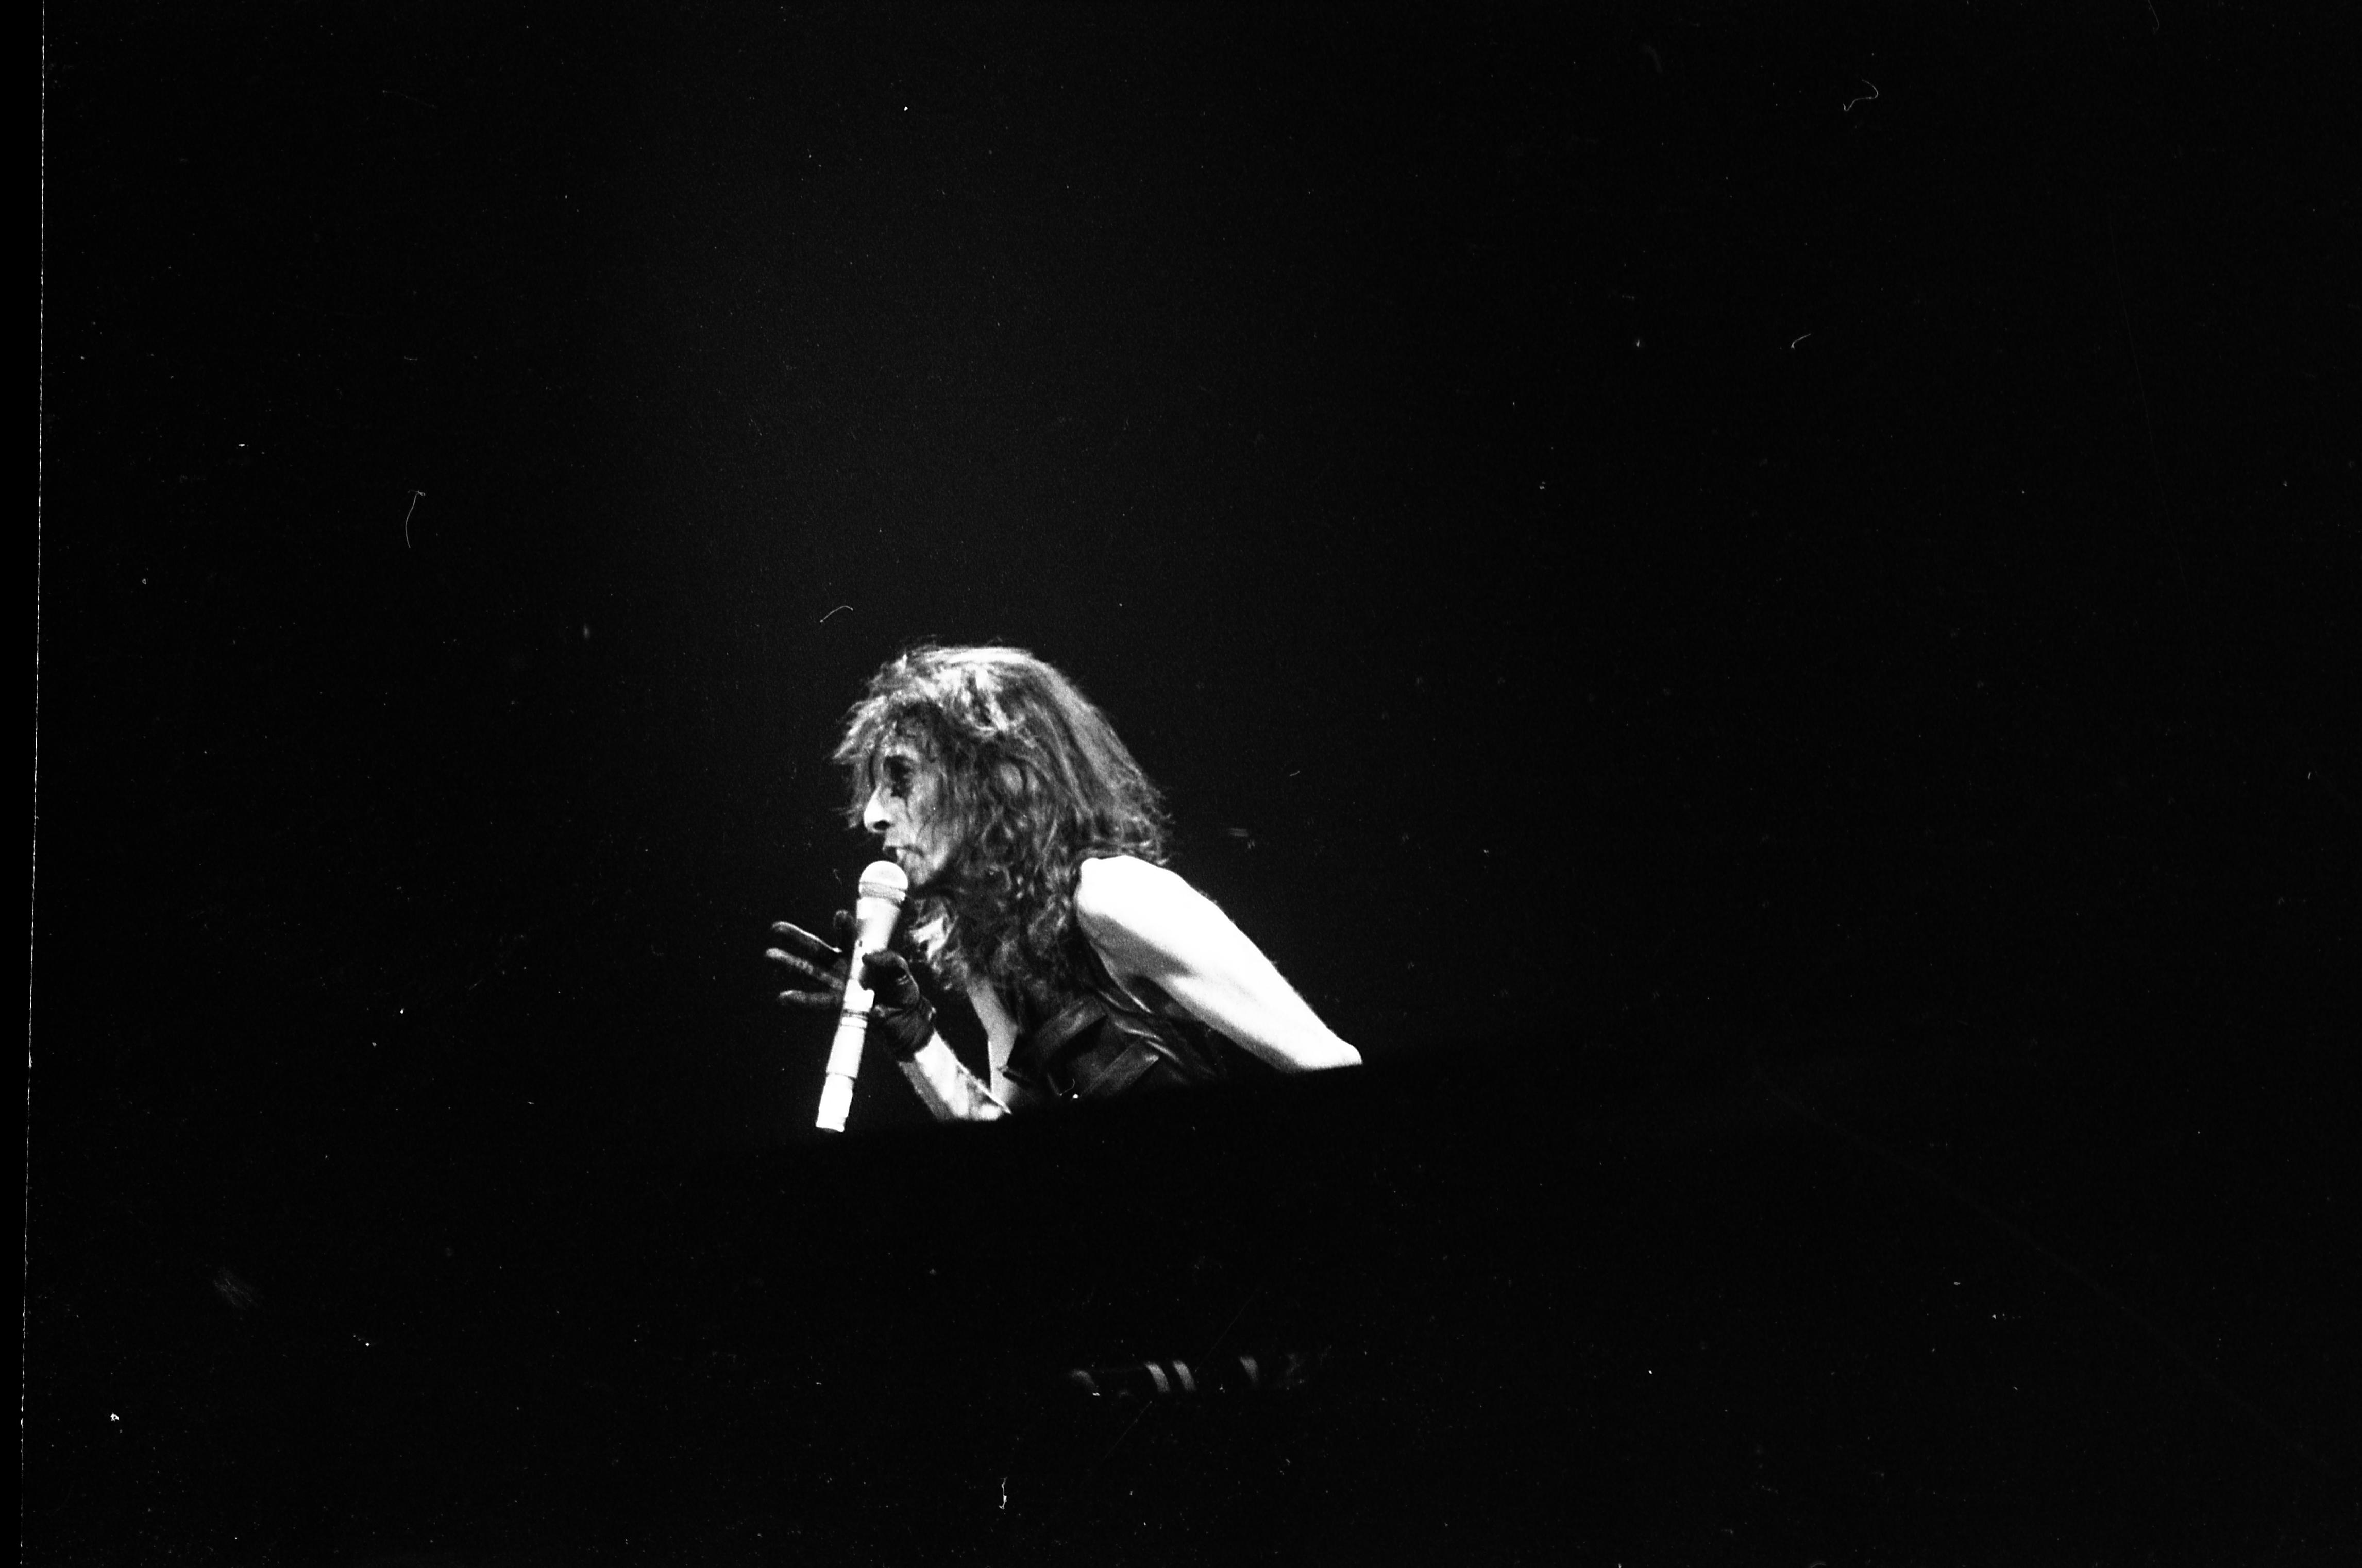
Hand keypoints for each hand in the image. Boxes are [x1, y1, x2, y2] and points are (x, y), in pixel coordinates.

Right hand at [767, 916, 937, 1060]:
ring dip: (790, 965)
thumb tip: (866, 957)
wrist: (903, 1019)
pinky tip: (782, 996)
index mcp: (859, 952)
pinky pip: (817, 1001)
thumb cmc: (901, 988)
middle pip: (817, 949)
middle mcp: (843, 965)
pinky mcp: (838, 1004)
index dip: (845, 926)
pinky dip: (800, 999)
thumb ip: (889, 960)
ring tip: (770, 955)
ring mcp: (837, 984)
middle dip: (797, 938)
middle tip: (775, 928)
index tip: (841, 917)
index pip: (849, 935)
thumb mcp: (902, 972)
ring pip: (810, 971)